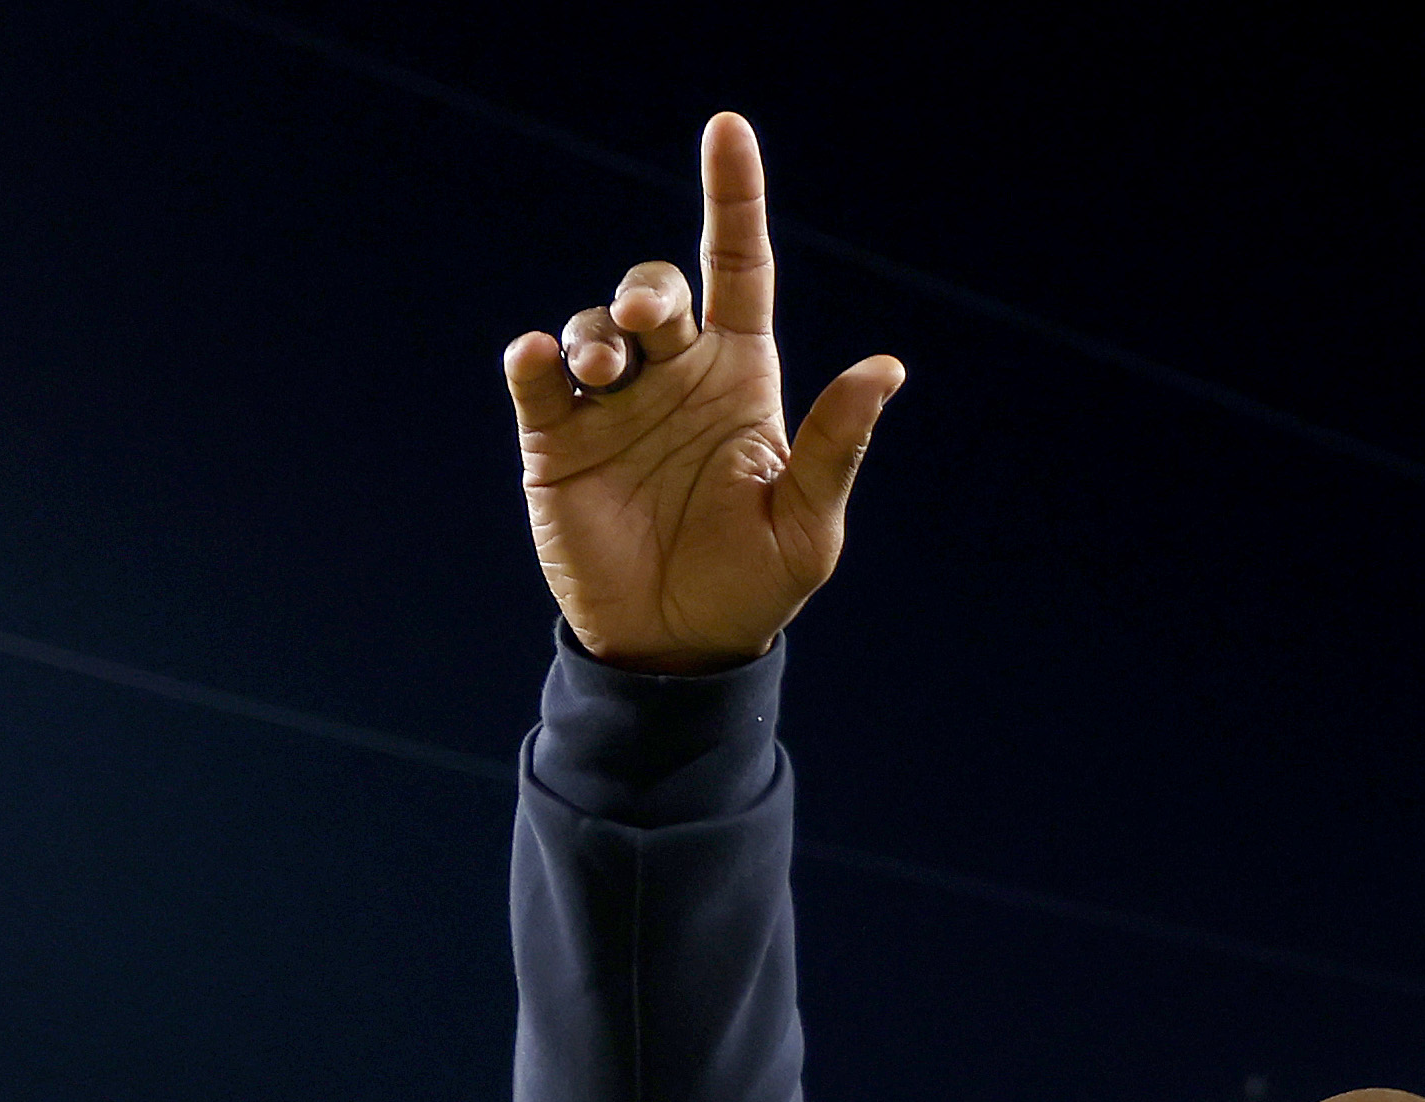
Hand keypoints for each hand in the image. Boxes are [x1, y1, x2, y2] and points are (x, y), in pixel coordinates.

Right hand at [501, 112, 907, 672]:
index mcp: (742, 379)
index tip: (728, 130)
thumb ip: (835, 445)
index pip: (740, 267)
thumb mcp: (807, 524)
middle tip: (650, 320)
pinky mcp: (556, 438)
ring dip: (597, 332)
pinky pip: (537, 377)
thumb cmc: (754, 584)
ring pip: (593, 326)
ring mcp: (613, 405)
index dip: (733, 197)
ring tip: (604, 370)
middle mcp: (675, 377)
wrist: (678, 649)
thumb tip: (887, 369)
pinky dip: (537, 360)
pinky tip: (545, 364)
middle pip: (656, 290)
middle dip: (648, 288)